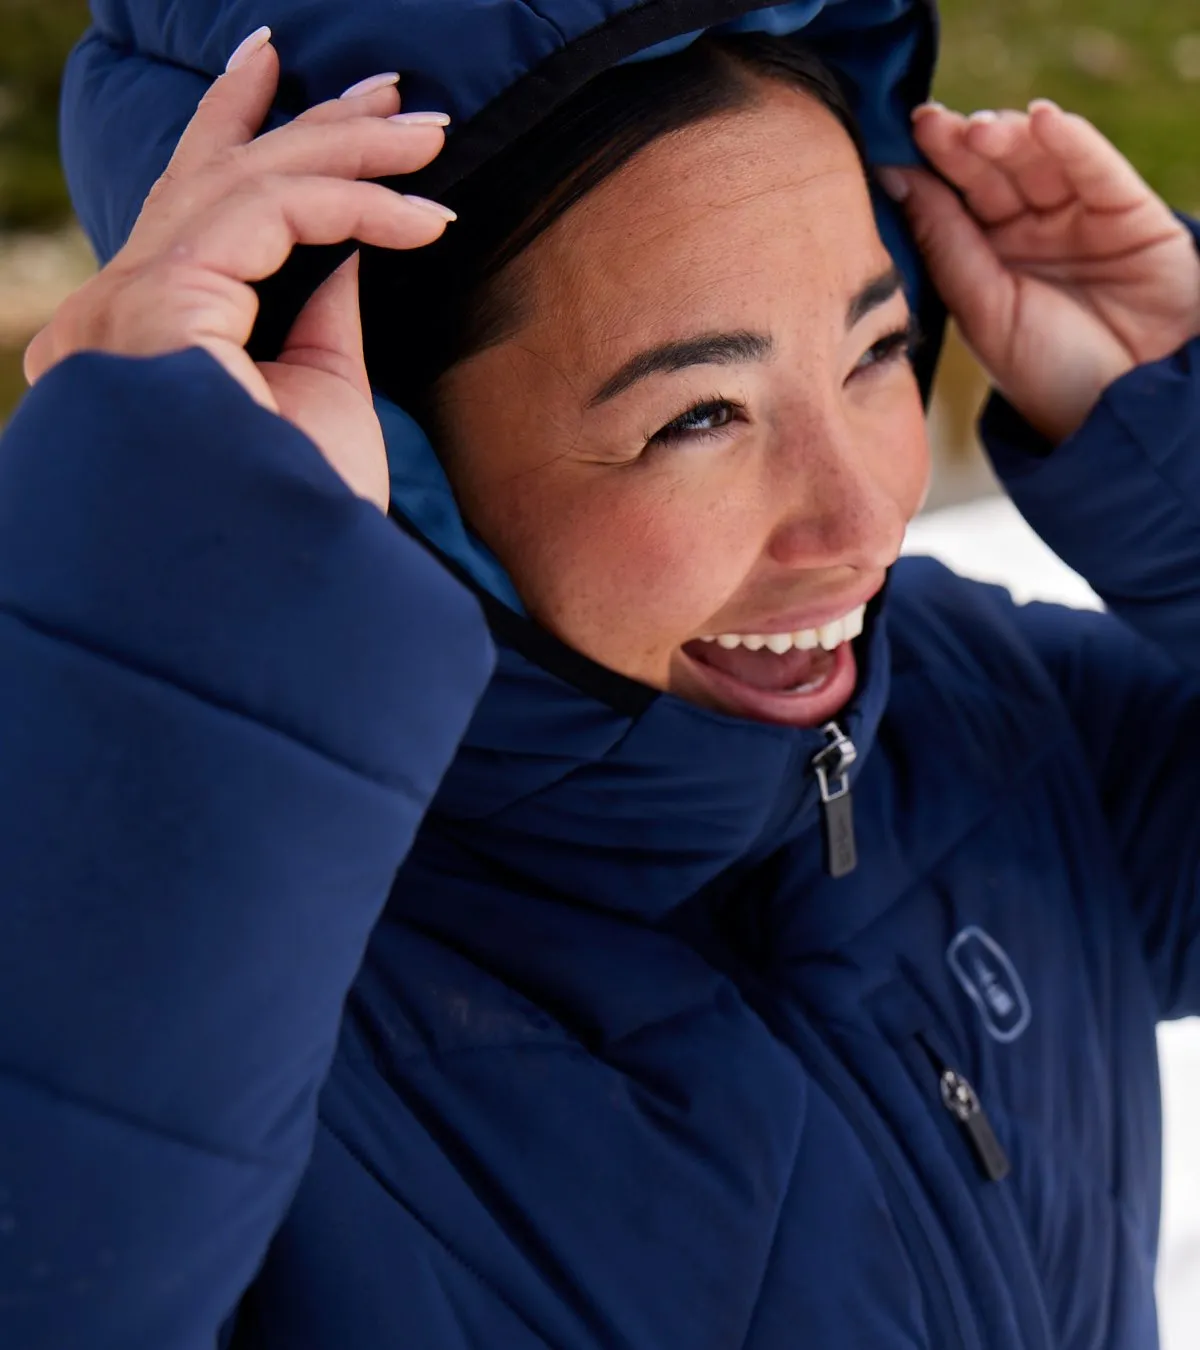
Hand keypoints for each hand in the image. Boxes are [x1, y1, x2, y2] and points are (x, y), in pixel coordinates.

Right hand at [24, 30, 455, 509]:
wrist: (282, 593)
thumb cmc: (304, 515)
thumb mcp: (323, 395)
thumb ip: (319, 311)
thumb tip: (347, 242)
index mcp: (153, 336)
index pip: (198, 215)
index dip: (265, 150)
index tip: (354, 122)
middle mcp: (121, 310)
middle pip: (213, 178)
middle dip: (308, 125)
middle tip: (392, 90)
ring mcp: (128, 303)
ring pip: (244, 181)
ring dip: (347, 147)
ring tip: (429, 129)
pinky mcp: (162, 301)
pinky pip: (269, 213)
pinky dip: (355, 204)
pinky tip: (425, 215)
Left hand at [880, 102, 1199, 442]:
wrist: (1122, 410)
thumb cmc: (1048, 374)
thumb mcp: (984, 310)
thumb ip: (945, 242)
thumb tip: (895, 178)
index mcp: (986, 255)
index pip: (954, 197)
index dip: (931, 164)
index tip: (902, 136)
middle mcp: (1030, 230)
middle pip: (992, 172)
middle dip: (963, 146)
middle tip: (933, 125)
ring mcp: (1078, 218)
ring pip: (1039, 162)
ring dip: (1010, 139)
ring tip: (981, 130)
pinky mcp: (1129, 213)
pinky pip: (1098, 170)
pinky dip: (1074, 143)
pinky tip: (1045, 122)